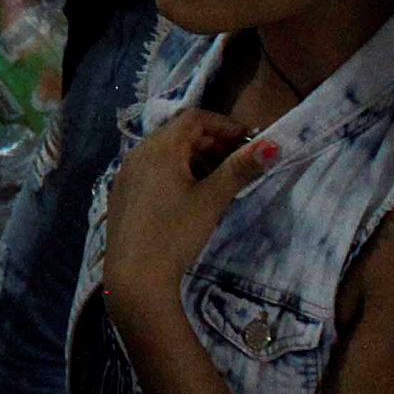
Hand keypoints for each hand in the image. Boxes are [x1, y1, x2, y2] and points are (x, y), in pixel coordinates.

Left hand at [101, 107, 269, 308]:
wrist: (135, 275)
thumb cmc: (176, 233)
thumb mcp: (211, 199)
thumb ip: (239, 170)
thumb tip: (272, 145)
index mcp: (159, 147)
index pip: (194, 118)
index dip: (224, 125)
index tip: (248, 141)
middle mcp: (137, 153)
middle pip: (179, 133)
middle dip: (212, 142)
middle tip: (238, 161)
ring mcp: (126, 173)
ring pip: (165, 152)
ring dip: (194, 158)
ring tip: (219, 179)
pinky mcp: (122, 193)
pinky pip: (151, 169)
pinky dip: (175, 171)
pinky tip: (190, 195)